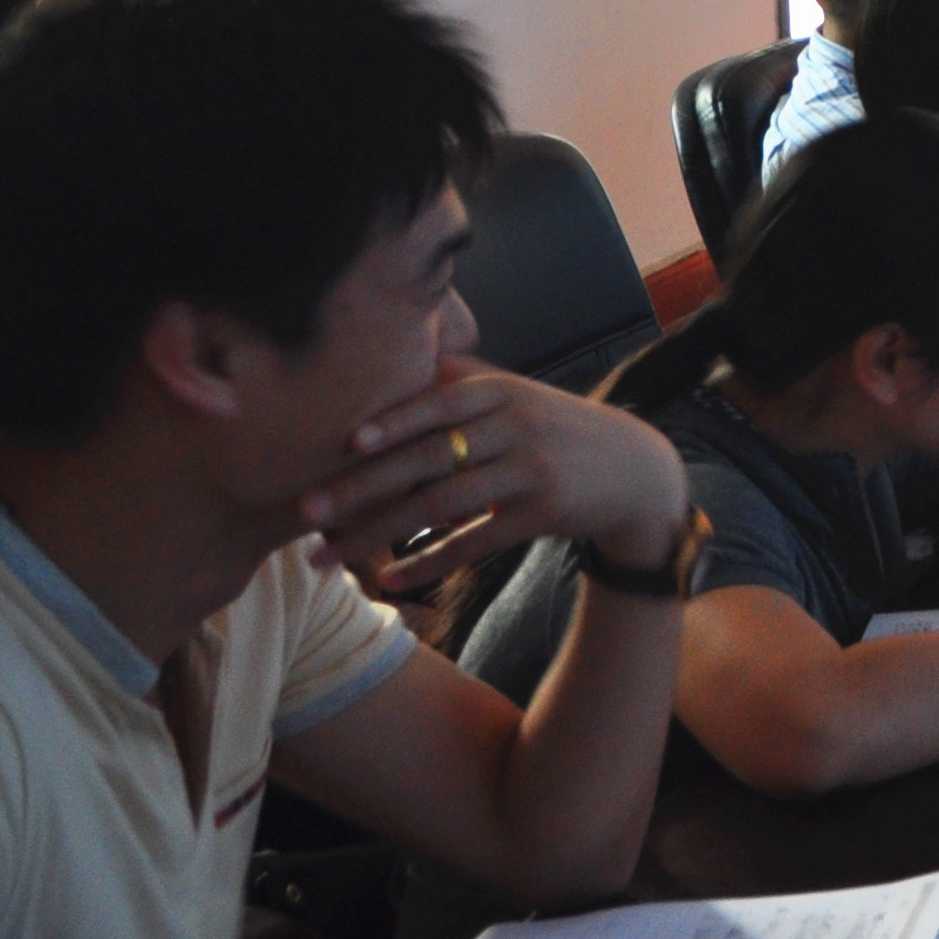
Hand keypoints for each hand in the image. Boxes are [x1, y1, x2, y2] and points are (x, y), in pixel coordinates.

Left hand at [304, 361, 690, 596]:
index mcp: (504, 393)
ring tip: (323, 557)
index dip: (394, 420)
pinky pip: (473, 542)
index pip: (440, 401)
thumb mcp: (520, 396)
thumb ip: (464, 383)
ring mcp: (531, 471)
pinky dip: (428, 563)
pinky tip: (390, 581)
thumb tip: (399, 356)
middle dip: (359, 487)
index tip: (345, 442)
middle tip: (304, 511)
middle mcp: (517, 427)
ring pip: (440, 505)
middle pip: (426, 458)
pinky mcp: (541, 513)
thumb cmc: (557, 431)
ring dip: (375, 534)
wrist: (635, 471)